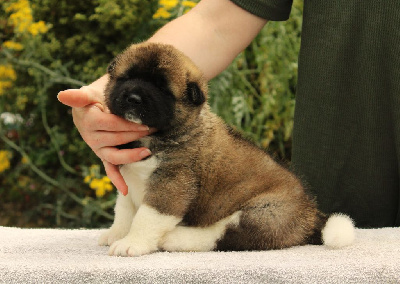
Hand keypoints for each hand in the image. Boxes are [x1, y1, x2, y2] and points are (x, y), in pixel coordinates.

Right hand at [58, 80, 152, 194]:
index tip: (145, 124)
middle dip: (137, 135)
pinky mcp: (103, 154)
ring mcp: (97, 148)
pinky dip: (116, 180)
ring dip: (131, 156)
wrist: (95, 103)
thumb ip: (79, 96)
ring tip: (147, 152)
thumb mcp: (90, 92)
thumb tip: (62, 96)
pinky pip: (109, 169)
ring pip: (114, 156)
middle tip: (155, 129)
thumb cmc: (97, 95)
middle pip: (116, 139)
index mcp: (88, 120)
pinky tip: (124, 190)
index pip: (112, 124)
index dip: (129, 125)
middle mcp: (90, 137)